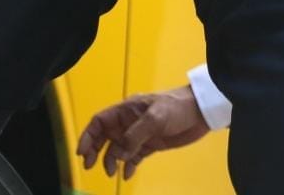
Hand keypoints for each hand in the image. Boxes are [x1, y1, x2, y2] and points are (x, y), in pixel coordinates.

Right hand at [76, 85, 209, 179]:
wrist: (202, 111)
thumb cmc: (177, 107)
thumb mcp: (155, 117)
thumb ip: (135, 135)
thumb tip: (118, 154)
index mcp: (127, 110)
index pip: (100, 121)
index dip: (88, 136)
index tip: (82, 152)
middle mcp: (129, 122)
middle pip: (105, 137)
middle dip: (95, 150)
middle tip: (89, 165)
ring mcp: (140, 134)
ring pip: (118, 149)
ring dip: (112, 160)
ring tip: (112, 172)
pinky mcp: (151, 144)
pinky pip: (134, 157)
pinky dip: (128, 166)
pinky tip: (126, 175)